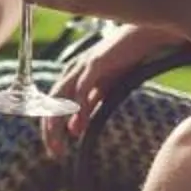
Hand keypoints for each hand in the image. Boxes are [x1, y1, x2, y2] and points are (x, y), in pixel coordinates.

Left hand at [39, 18, 185, 159]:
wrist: (140, 37)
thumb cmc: (121, 61)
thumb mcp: (102, 90)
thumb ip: (88, 108)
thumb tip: (74, 130)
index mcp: (71, 77)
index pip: (53, 107)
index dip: (51, 130)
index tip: (54, 150)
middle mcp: (71, 71)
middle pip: (52, 104)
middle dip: (50, 130)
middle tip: (54, 152)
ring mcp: (82, 66)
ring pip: (62, 96)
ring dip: (58, 120)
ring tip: (59, 140)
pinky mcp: (96, 62)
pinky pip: (83, 86)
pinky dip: (78, 104)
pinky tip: (78, 121)